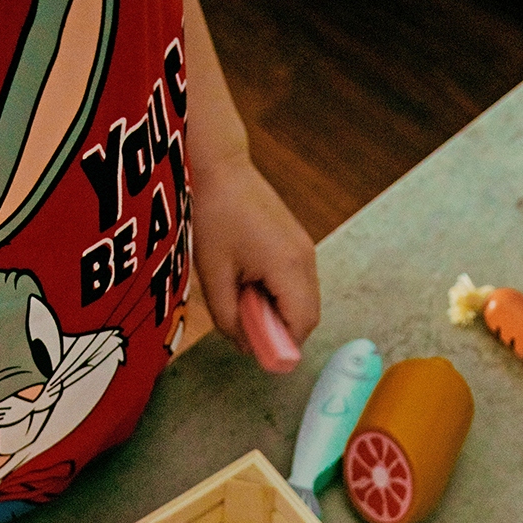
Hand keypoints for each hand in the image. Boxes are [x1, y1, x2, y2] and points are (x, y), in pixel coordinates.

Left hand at [192, 153, 319, 357]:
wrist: (220, 168)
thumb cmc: (213, 215)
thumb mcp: (213, 275)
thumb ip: (229, 318)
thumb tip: (247, 347)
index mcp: (288, 266)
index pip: (302, 324)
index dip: (284, 347)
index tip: (259, 354)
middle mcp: (305, 258)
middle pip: (309, 316)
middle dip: (282, 332)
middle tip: (248, 330)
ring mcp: (305, 249)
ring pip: (304, 300)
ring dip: (279, 313)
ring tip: (244, 301)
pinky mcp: (297, 243)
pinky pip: (297, 283)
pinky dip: (279, 295)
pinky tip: (250, 284)